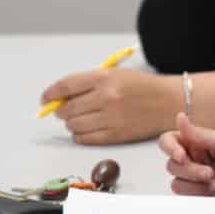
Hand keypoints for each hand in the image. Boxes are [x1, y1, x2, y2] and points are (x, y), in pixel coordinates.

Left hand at [40, 69, 178, 143]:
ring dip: (71, 123)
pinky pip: (85, 138)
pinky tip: (88, 128)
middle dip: (61, 110)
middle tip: (65, 110)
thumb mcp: (115, 75)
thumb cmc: (141, 86)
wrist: (168, 101)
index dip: (51, 93)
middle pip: (67, 108)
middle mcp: (106, 97)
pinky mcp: (115, 135)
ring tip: (81, 118)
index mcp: (105, 78)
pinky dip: (80, 135)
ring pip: (73, 125)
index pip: (66, 86)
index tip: (46, 98)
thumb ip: (88, 84)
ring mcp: (111, 118)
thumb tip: (59, 98)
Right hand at [159, 113, 214, 195]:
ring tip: (214, 182)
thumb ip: (199, 134)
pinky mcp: (196, 193)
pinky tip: (213, 191)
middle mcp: (190, 159)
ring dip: (195, 182)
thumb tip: (180, 118)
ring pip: (176, 182)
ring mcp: (192, 178)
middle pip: (171, 164)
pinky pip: (185, 195)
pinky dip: (198, 193)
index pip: (169, 141)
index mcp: (194, 143)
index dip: (170, 147)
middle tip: (209, 172)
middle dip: (190, 169)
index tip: (182, 155)